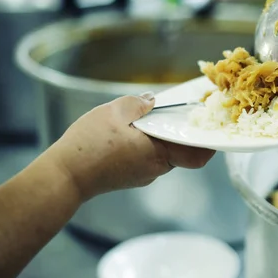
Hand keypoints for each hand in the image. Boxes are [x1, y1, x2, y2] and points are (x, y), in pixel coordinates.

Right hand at [47, 93, 214, 199]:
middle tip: (181, 114)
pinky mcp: (130, 177)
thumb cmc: (88, 146)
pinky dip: (149, 145)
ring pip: (163, 154)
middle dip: (182, 133)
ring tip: (151, 119)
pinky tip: (133, 132)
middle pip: (180, 151)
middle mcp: (155, 168)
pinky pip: (148, 158)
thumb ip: (137, 103)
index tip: (213, 128)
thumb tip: (151, 100)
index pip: (197, 154)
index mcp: (158, 153)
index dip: (208, 142)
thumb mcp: (113, 112)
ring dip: (163, 138)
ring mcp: (143, 175)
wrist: (63, 176)